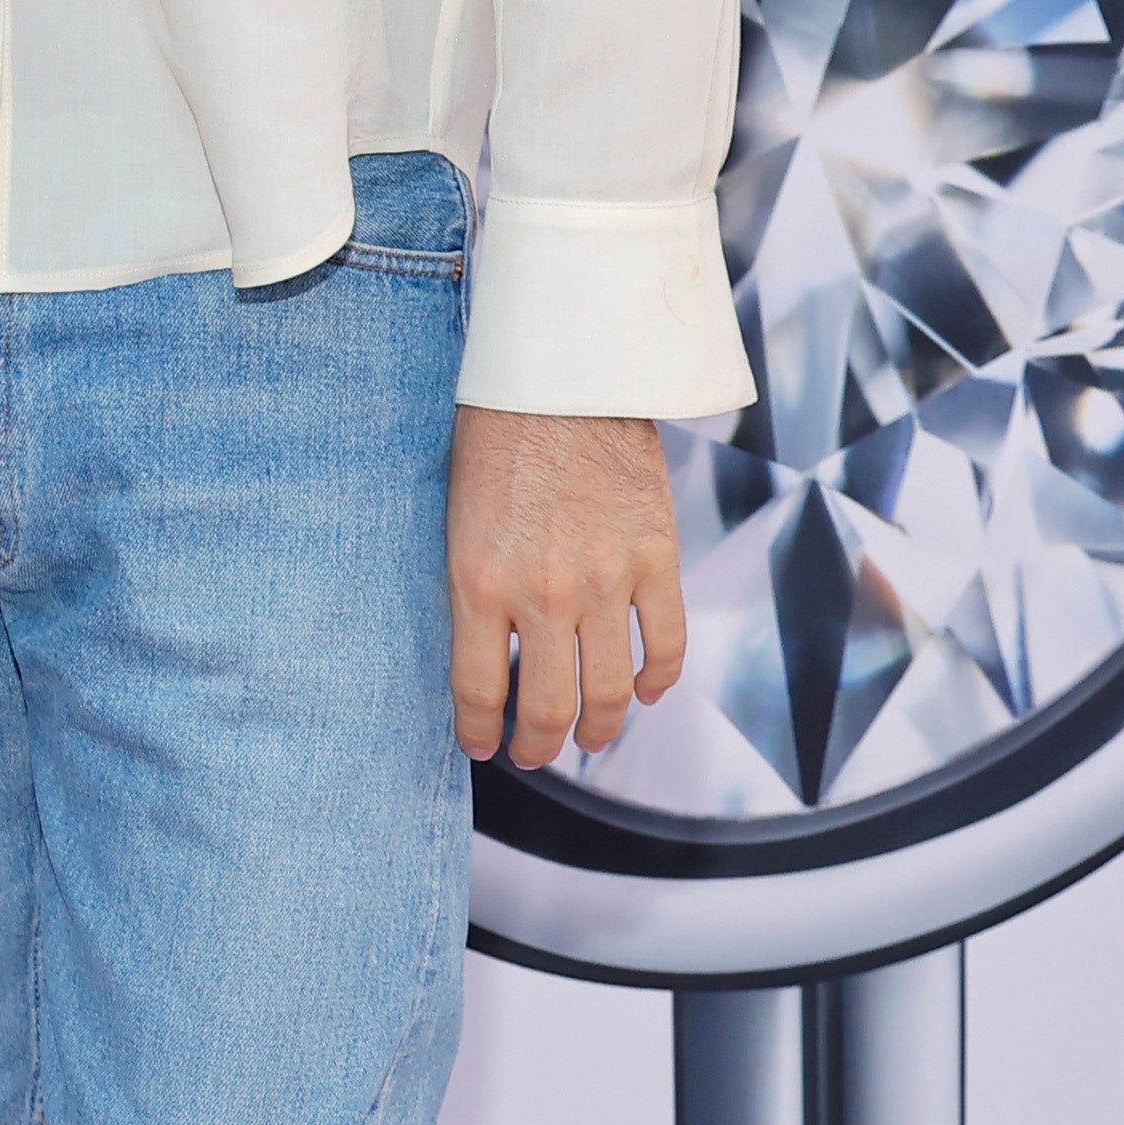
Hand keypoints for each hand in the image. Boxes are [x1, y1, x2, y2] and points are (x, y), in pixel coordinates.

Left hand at [450, 407, 686, 765]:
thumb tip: (489, 647)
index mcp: (478, 582)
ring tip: (588, 737)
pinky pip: (667, 644)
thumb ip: (475, 584)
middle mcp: (543, 594)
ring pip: (612, 691)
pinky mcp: (658, 559)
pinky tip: (647, 693)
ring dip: (600, 727)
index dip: (480, 730)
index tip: (482, 746)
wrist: (564, 373)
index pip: (478, 688)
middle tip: (536, 752)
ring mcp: (607, 581)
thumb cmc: (495, 433)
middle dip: (539, 743)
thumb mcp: (457, 514)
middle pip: (548, 706)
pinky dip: (659, 680)